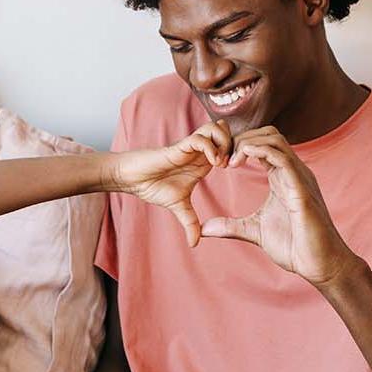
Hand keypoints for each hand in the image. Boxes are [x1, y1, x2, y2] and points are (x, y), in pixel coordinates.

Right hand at [108, 121, 232, 245]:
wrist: (134, 180)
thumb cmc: (154, 186)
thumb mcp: (179, 207)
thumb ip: (190, 222)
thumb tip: (195, 244)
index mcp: (203, 161)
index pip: (229, 144)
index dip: (237, 153)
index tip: (236, 170)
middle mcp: (200, 151)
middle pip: (227, 130)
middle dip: (235, 145)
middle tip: (233, 164)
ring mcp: (190, 147)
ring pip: (216, 128)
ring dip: (224, 143)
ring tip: (221, 163)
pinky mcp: (179, 146)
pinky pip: (200, 139)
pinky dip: (210, 148)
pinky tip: (212, 163)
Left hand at [201, 127, 360, 285]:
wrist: (319, 264)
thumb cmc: (294, 246)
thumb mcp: (254, 232)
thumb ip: (230, 226)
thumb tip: (204, 228)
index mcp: (283, 178)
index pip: (263, 145)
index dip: (239, 145)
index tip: (220, 162)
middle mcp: (293, 173)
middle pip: (269, 135)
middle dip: (242, 139)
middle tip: (223, 158)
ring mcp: (299, 178)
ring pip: (276, 141)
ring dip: (249, 143)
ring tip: (231, 161)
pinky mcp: (302, 190)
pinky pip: (284, 159)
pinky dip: (262, 152)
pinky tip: (243, 158)